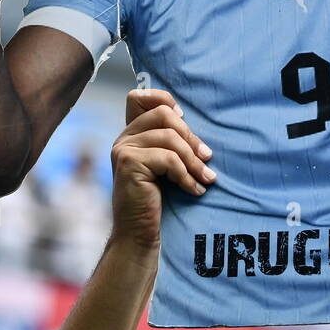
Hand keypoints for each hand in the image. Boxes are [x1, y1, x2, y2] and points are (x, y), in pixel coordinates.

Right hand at [109, 89, 214, 250]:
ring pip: (170, 138)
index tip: (184, 118)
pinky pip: (168, 159)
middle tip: (207, 158)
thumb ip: (170, 142)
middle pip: (163, 114)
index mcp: (131, 134)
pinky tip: (195, 190)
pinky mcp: (128, 163)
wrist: (138, 233)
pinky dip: (187, 176)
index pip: (138, 97)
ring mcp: (123, 149)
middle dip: (190, 136)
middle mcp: (123, 138)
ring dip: (194, 161)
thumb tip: (189, 120)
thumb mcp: (165, 165)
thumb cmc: (156, 200)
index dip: (164, 99)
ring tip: (207, 178)